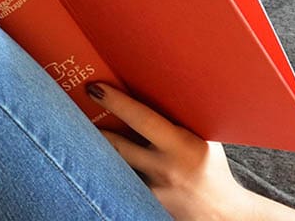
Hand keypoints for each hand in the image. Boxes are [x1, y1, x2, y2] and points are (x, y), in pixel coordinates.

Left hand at [87, 82, 257, 219]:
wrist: (222, 214)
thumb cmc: (213, 169)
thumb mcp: (205, 138)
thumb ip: (183, 119)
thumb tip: (159, 87)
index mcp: (182, 145)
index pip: (142, 119)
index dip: (116, 102)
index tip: (95, 88)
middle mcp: (164, 168)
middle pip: (117, 145)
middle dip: (94, 127)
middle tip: (73, 109)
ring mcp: (153, 190)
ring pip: (115, 166)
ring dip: (98, 151)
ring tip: (78, 136)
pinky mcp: (146, 204)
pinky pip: (123, 183)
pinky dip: (112, 173)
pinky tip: (99, 165)